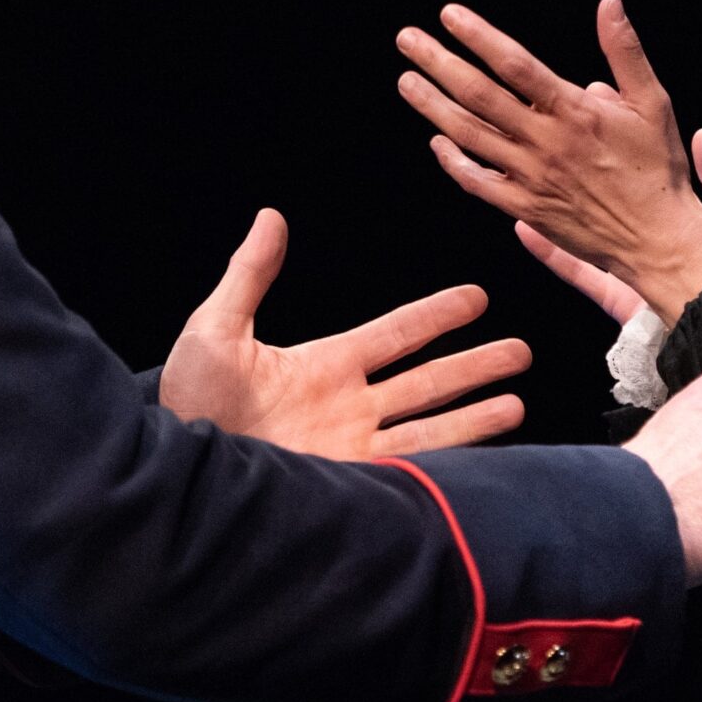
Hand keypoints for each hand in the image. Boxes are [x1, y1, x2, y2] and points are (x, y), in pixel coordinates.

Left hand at [161, 210, 530, 458]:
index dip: (437, 314)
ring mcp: (355, 448)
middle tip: (522, 351)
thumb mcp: (216, 330)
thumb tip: (271, 216)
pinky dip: (450, 460)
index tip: (478, 297)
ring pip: (432, 425)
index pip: (396, 333)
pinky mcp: (352, 485)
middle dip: (475, 365)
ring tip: (519, 400)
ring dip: (476, 412)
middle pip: (428, 379)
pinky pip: (413, 469)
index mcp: (325, 365)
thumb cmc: (189, 402)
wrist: (178, 474)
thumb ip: (249, 276)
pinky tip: (484, 456)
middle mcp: (349, 407)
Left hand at [396, 0, 701, 322]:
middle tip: (407, 39)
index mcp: (575, 112)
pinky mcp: (525, 208)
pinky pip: (477, 182)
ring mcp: (530, 177)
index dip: (479, 37)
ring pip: (470, 135)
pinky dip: (453, 161)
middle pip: (480, 95)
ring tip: (406, 80)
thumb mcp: (651, 102)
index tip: (450, 15)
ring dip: (432, 106)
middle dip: (439, 63)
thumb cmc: (657, 168)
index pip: (515, 65)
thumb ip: (624, 51)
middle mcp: (545, 143)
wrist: (658, 238)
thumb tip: (609, 3)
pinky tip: (437, 141)